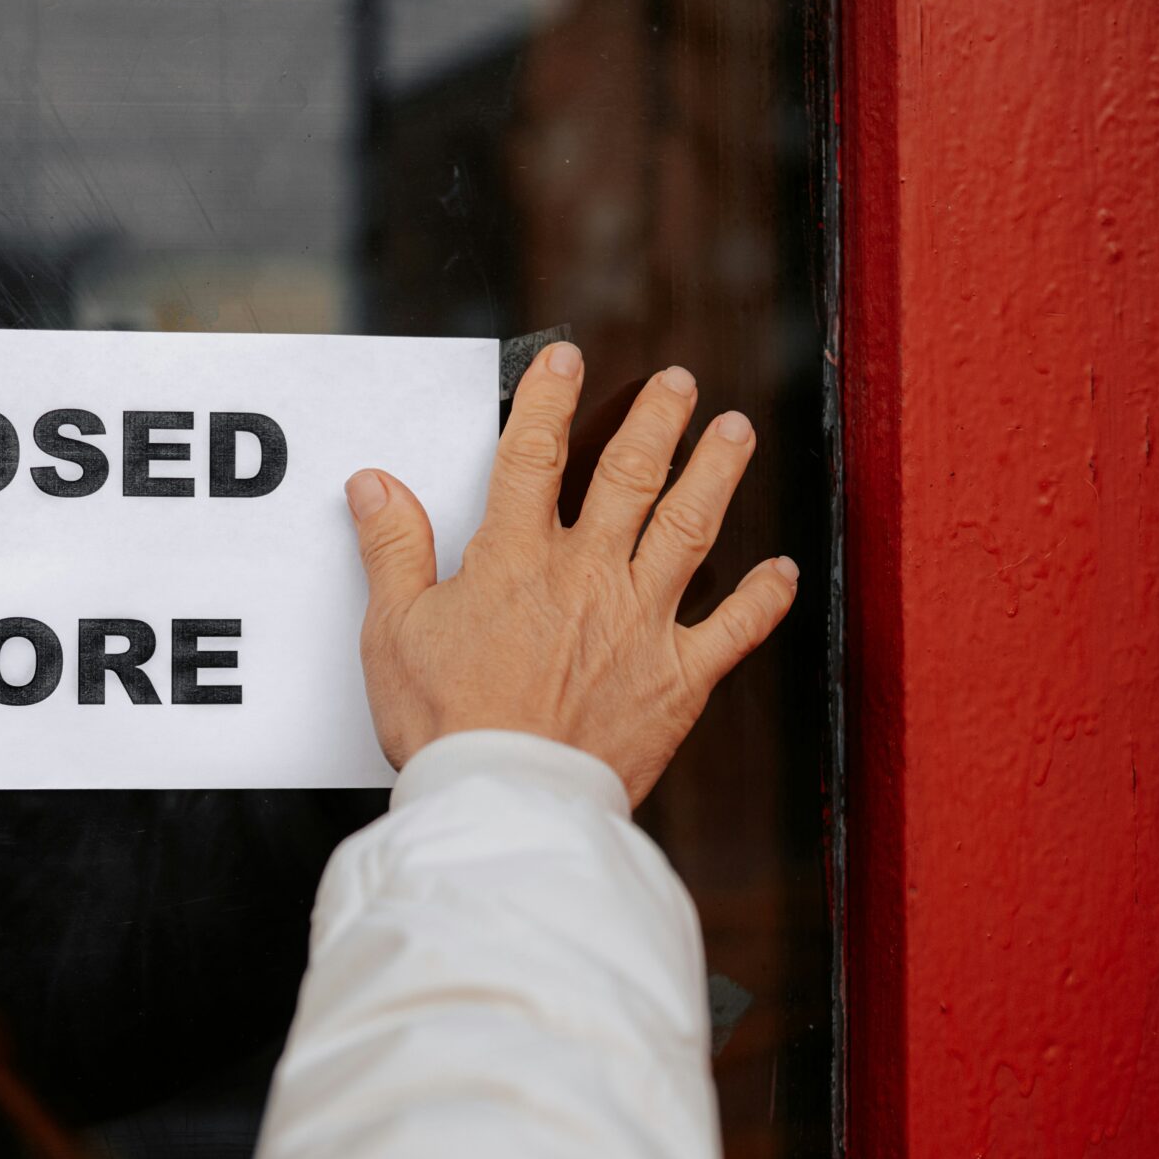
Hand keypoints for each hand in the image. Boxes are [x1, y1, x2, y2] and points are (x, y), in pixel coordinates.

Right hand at [346, 342, 797, 802]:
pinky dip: (763, 599)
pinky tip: (783, 570)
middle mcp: (587, 575)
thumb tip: (375, 486)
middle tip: (677, 383)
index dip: (548, 398)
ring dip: (716, 472)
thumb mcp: (393, 632)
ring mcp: (640, 623)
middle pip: (629, 475)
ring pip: (689, 527)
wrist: (505, 798)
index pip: (532, 455)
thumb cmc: (446, 725)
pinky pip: (733, 630)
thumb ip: (392, 551)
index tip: (566, 360)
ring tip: (735, 431)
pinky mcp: (676, 677)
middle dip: (655, 419)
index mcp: (515, 559)